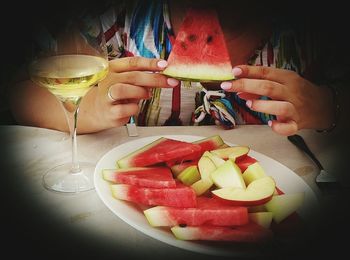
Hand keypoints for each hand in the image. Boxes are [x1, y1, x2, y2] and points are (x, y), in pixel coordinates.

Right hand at [81, 57, 178, 131]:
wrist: (97, 110)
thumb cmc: (116, 93)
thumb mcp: (127, 81)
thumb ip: (142, 77)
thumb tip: (164, 75)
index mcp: (113, 68)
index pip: (133, 62)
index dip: (150, 63)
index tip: (165, 65)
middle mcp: (108, 80)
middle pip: (133, 76)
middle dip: (155, 78)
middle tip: (170, 82)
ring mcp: (106, 96)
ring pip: (124, 90)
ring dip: (140, 92)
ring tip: (147, 95)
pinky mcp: (109, 112)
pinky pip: (125, 109)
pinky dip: (134, 109)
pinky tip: (134, 108)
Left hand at [220, 65, 334, 135]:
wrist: (323, 105)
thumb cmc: (296, 92)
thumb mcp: (281, 83)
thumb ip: (259, 86)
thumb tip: (238, 90)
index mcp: (287, 78)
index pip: (266, 72)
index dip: (249, 71)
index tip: (234, 71)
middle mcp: (291, 92)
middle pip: (268, 87)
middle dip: (246, 85)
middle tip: (227, 86)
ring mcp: (295, 109)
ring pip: (280, 107)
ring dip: (263, 105)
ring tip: (248, 104)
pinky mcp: (297, 124)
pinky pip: (289, 127)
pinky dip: (279, 127)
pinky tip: (270, 125)